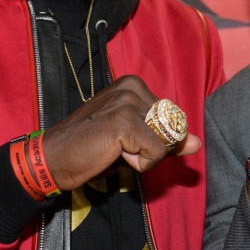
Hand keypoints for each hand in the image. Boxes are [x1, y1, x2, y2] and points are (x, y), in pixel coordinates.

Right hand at [41, 75, 200, 190]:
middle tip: (120, 148)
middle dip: (153, 149)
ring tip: (115, 151)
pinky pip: (156, 153)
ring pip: (166, 141)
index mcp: (134, 85)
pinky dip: (140, 164)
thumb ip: (166, 140)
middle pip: (173, 129)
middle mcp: (132, 87)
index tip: (126, 141)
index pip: (173, 119)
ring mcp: (128, 102)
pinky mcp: (124, 122)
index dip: (157, 140)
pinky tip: (114, 155)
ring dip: (145, 156)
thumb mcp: (134, 142)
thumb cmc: (91, 150)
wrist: (51, 159)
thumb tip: (198, 143)